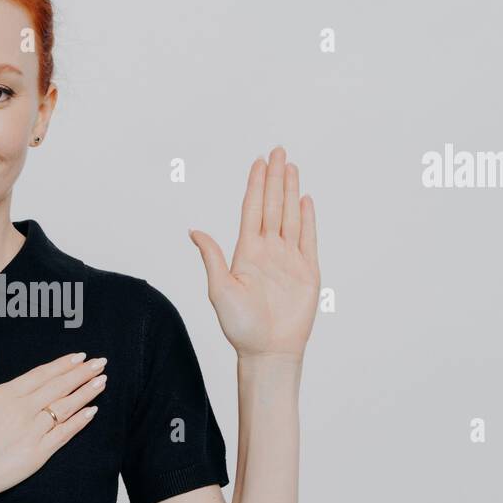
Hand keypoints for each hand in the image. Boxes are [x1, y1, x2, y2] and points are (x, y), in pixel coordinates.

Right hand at [0, 337, 107, 502]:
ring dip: (86, 393)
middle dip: (81, 373)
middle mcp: (21, 410)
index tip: (78, 357)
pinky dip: (79, 421)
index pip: (40, 374)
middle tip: (100, 362)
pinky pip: (64, 434)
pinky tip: (91, 411)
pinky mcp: (37, 454)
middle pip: (58, 386)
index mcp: (2, 394)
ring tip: (102, 381)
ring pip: (65, 407)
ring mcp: (31, 432)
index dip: (62, 365)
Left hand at [188, 145, 319, 358]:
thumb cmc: (240, 327)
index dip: (255, 185)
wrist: (268, 351)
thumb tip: (193, 231)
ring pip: (290, 216)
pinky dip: (308, 218)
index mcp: (246, 252)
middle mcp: (268, 251)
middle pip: (272, 206)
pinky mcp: (307, 271)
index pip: (252, 210)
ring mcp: (289, 259)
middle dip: (275, 178)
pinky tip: (305, 199)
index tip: (258, 162)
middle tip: (278, 151)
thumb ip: (212, 257)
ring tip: (291, 167)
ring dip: (291, 191)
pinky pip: (308, 238)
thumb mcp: (219, 289)